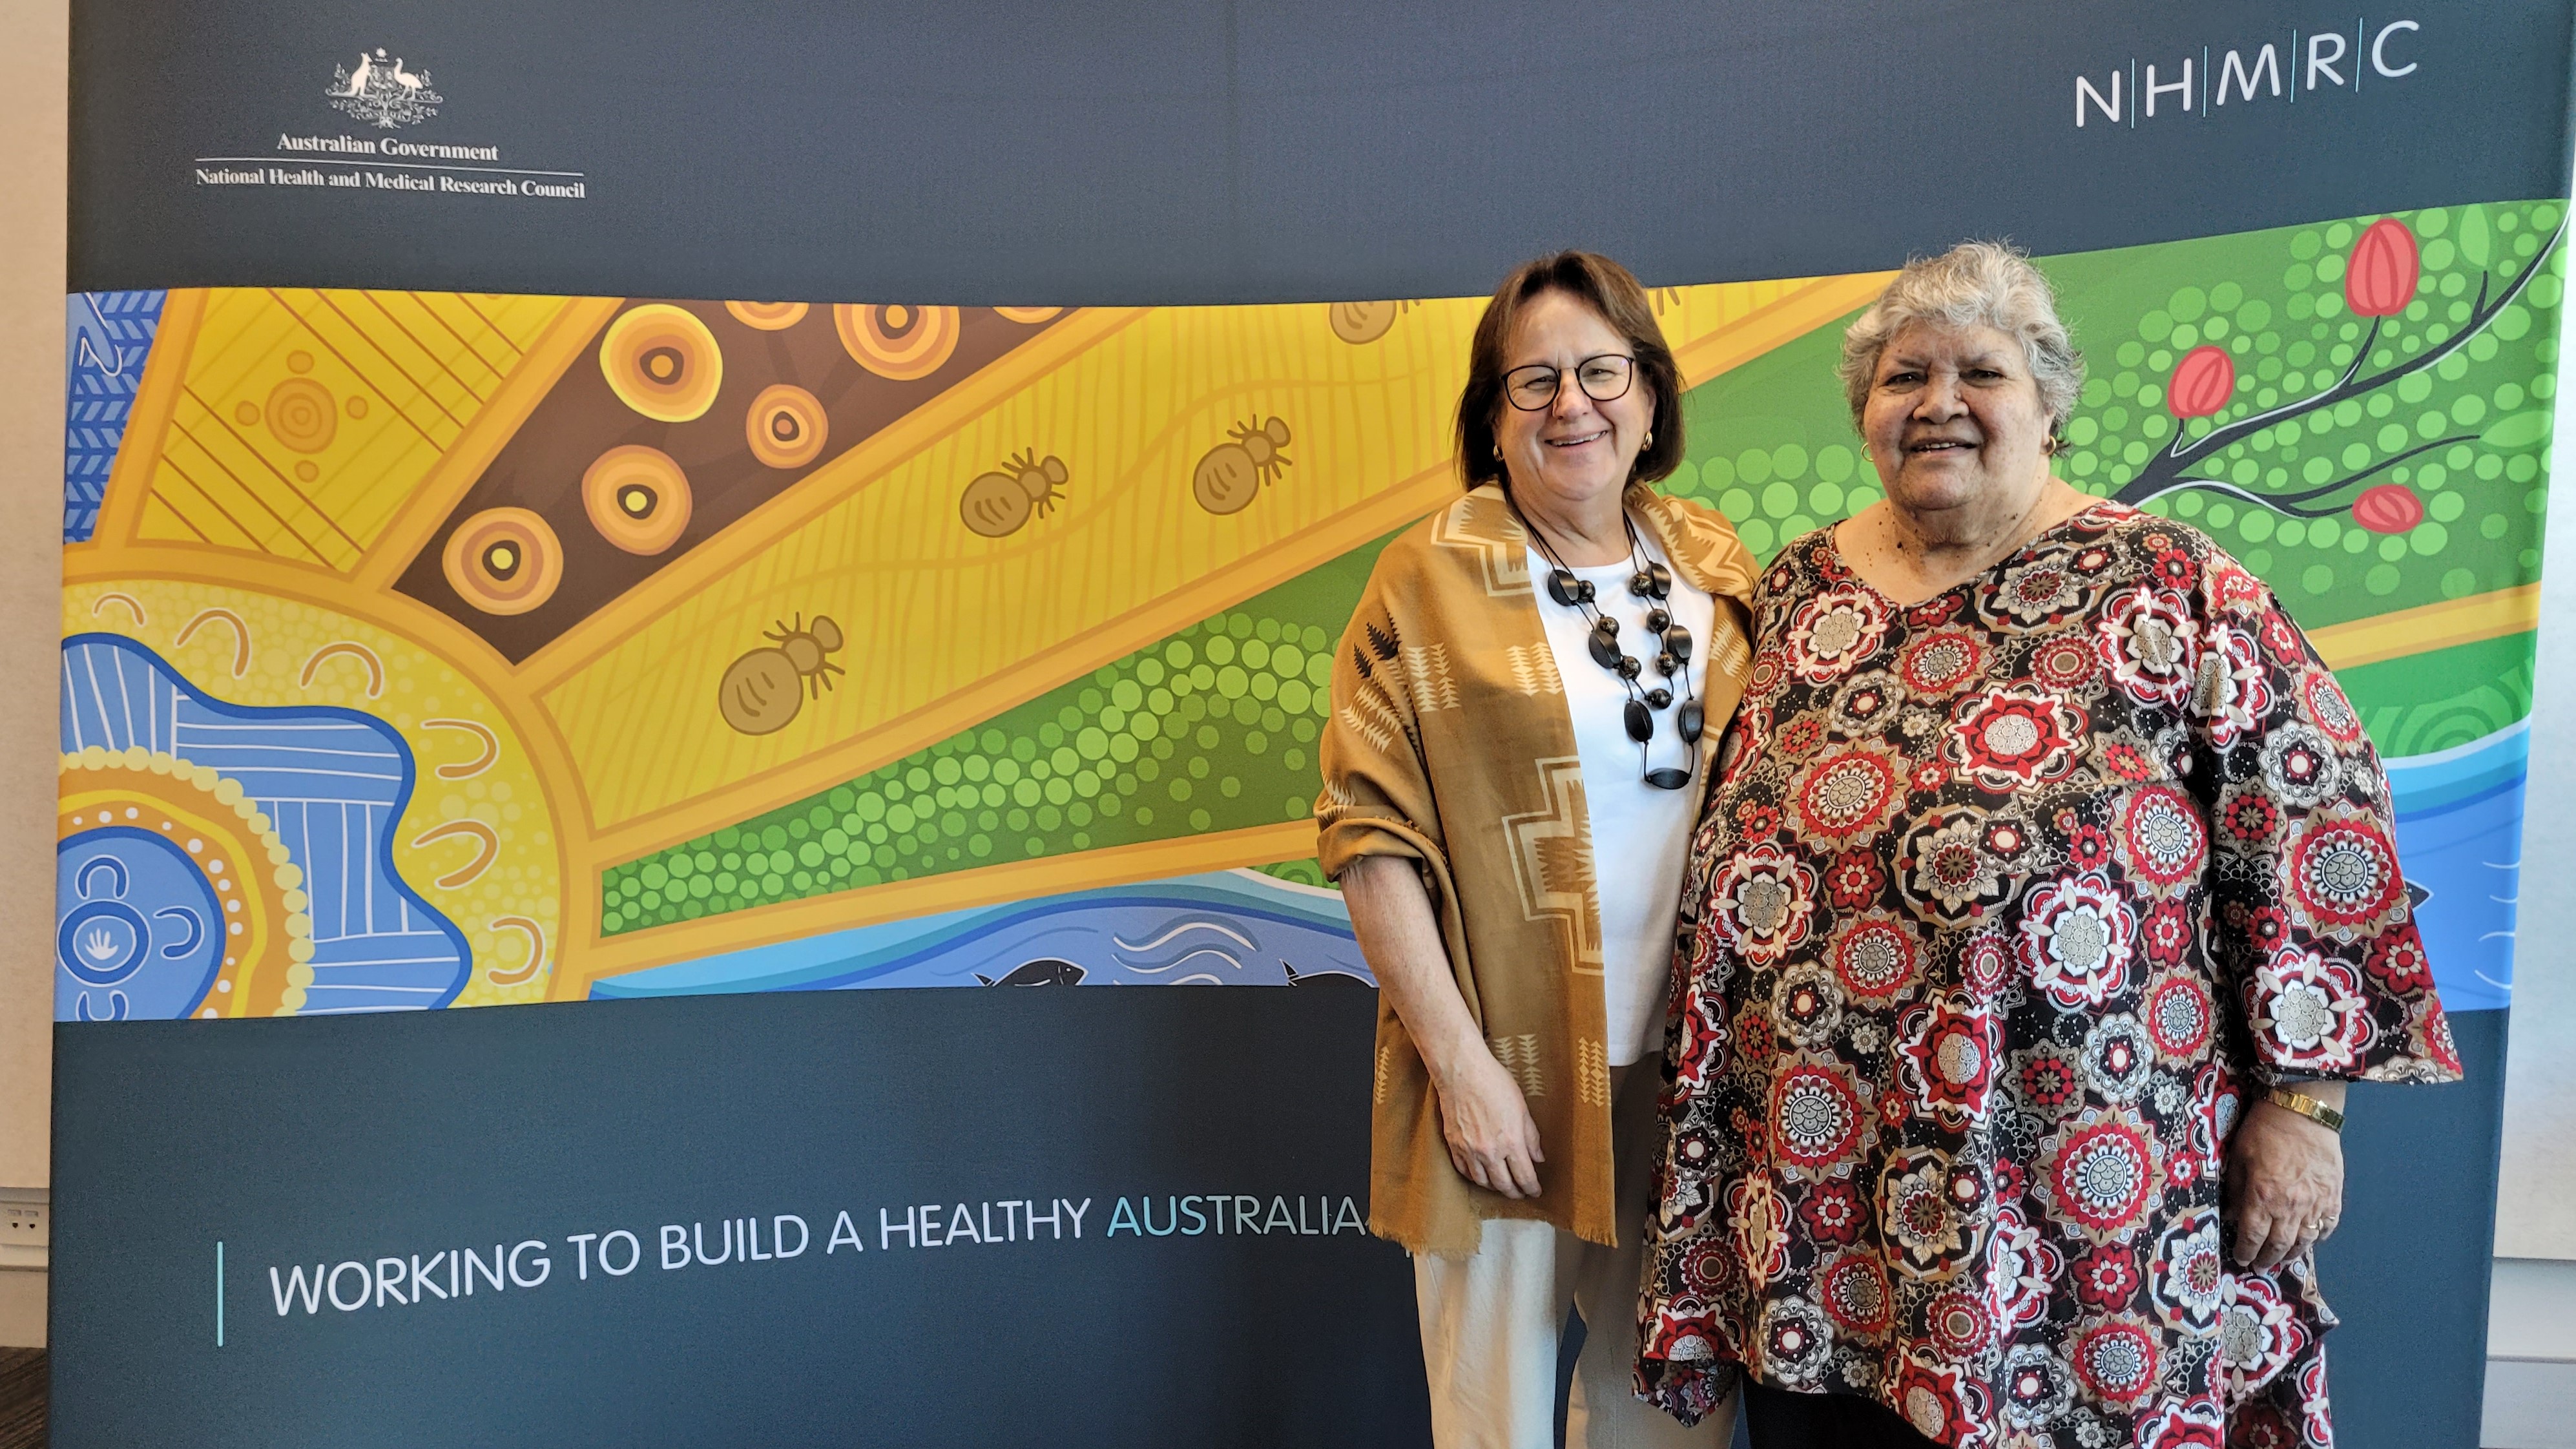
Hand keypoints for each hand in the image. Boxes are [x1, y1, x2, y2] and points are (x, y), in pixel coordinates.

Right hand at [1430, 1044, 1545, 1199]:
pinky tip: (1480, 1175)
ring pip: (1482, 1181)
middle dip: (1514, 1192)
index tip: (1536, 1191)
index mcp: (1511, 1142)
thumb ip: (1531, 1136)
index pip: (1525, 1176)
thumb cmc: (1494, 1083)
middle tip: (1520, 1193)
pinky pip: (1464, 1170)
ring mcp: (1469, 1150)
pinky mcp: (1453, 1144)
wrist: (1461, 1071)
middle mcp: (1489, 1151)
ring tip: (1501, 1185)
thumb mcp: (1522, 1108)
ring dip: (1494, 1187)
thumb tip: (1538, 1158)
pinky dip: (1474, 1177)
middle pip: (1503, 1184)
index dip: (1532, 1188)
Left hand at [2224, 1095, 2344, 1270]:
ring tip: (2281, 1260)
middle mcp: (2290, 1207)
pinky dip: (2317, 1237)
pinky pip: (2326, 1226)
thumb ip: (2236, 1190)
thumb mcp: (2238, 1157)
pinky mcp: (2333, 1196)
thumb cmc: (2264, 1130)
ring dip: (2292, 1254)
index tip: (2241, 1259)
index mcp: (2263, 1197)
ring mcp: (2316, 1204)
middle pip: (2279, 1245)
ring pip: (2304, 1241)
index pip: (2252, 1236)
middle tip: (2259, 1266)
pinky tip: (2308, 1240)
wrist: (2303, 1112)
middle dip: (2267, 1259)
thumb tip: (2233, 1216)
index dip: (2245, 1251)